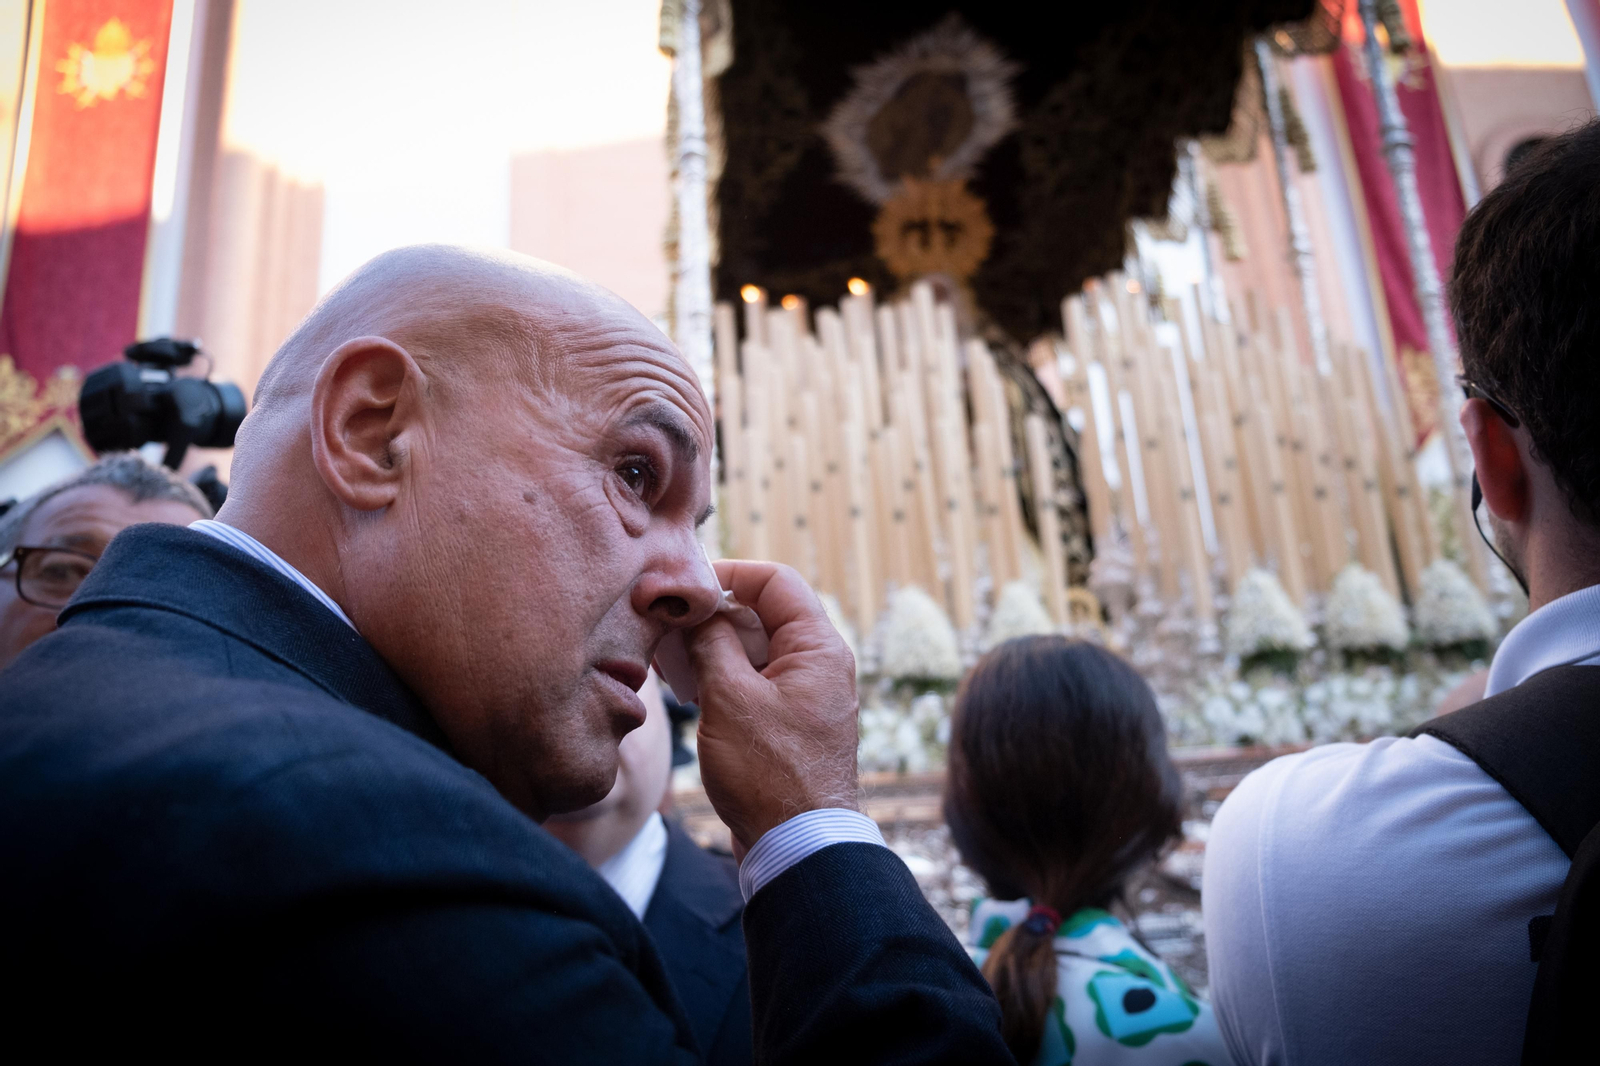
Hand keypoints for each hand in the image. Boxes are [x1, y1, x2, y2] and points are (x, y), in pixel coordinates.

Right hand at [683, 560, 860, 850]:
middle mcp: (820, 665)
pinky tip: (689, 691)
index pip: (776, 582)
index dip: (730, 575)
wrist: (797, 845)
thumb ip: (712, 643)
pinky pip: (755, 682)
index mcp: (818, 648)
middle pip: (764, 614)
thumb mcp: (730, 697)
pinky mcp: (790, 723)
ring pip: (755, 650)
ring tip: (671, 660)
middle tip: (669, 626)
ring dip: (713, 649)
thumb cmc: (768, 772)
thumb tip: (698, 611)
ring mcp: (806, 695)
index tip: (687, 587)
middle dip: (714, 616)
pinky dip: (723, 678)